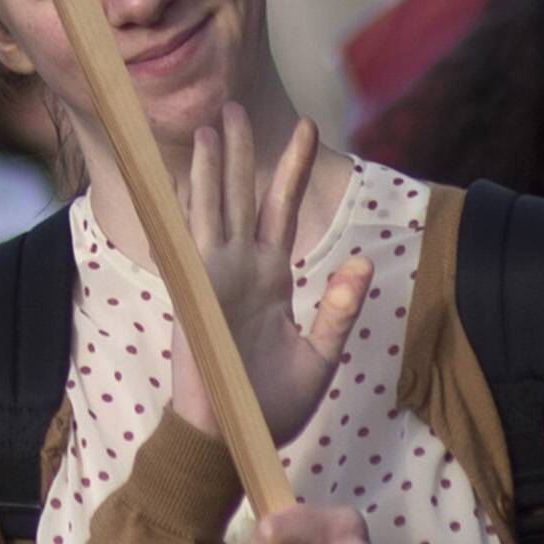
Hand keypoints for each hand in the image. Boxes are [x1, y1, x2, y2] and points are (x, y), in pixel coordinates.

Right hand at [160, 111, 370, 452]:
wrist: (232, 439)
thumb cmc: (271, 405)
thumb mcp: (320, 356)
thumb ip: (339, 309)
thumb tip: (360, 262)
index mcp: (270, 280)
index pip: (280, 211)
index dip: (291, 169)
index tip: (307, 126)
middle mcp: (240, 269)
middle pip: (241, 195)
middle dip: (241, 150)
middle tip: (236, 104)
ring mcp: (214, 277)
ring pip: (213, 207)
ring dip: (211, 166)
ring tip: (212, 123)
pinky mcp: (196, 292)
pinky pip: (191, 238)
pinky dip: (188, 202)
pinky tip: (183, 170)